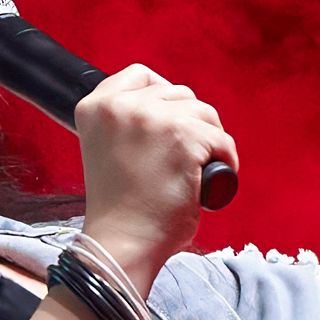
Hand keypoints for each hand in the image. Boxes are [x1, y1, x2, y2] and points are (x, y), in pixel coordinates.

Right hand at [75, 65, 235, 288]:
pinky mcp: (183, 138)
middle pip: (178, 92)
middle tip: (188, 157)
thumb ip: (127, 125)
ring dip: (209, 139)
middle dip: (190, 122)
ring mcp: (152, 119)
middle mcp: (120, 106)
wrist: (122, 244)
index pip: (140, 75)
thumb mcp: (108, 150)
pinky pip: (220, 139)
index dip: (163, 96)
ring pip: (203, 112)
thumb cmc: (120, 210)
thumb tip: (170, 107)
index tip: (171, 123)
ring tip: (200, 169)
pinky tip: (213, 182)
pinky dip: (225, 160)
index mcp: (94, 108)